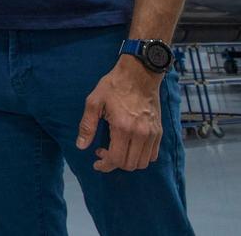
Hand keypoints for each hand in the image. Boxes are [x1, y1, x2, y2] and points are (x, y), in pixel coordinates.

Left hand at [76, 56, 162, 171]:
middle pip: (130, 164)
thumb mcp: (94, 101)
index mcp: (123, 127)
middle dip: (114, 164)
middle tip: (104, 152)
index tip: (96, 162)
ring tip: (117, 150)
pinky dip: (141, 157)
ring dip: (128, 162)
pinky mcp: (159, 131)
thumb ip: (87, 125)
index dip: (104, 165)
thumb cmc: (114, 86)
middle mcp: (140, 134)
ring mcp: (152, 133)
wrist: (139, 74)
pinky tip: (130, 147)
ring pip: (142, 163)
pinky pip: (153, 155)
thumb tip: (81, 146)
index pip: (116, 159)